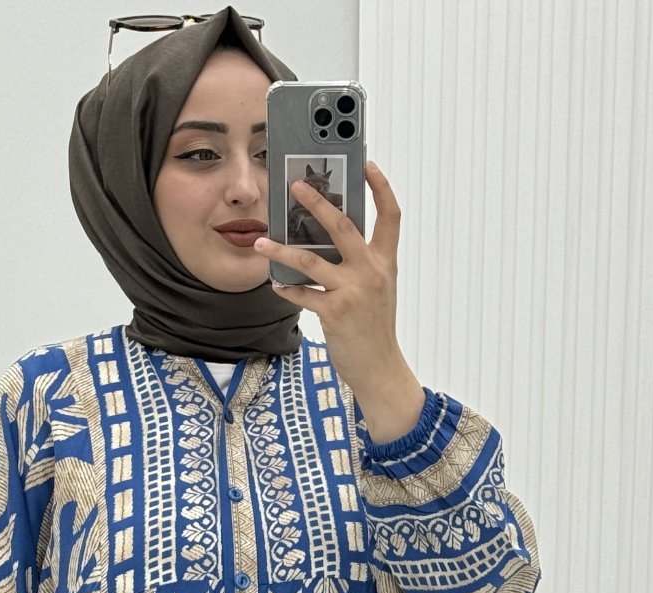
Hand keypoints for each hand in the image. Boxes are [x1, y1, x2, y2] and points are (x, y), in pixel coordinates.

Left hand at [254, 162, 416, 419]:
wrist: (380, 368)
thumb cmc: (375, 329)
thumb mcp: (377, 290)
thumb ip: (360, 265)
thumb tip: (329, 243)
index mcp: (385, 262)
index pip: (390, 215)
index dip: (380, 187)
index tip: (367, 164)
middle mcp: (371, 271)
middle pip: (343, 225)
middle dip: (318, 201)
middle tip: (296, 186)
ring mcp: (353, 291)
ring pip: (310, 260)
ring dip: (281, 250)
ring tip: (262, 242)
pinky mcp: (335, 312)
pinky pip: (303, 294)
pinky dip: (286, 289)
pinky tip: (274, 285)